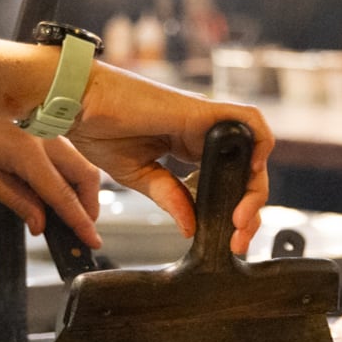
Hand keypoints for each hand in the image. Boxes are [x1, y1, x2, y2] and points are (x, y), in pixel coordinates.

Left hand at [0, 121, 103, 245]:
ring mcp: (46, 130)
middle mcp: (44, 137)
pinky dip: (70, 177)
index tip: (93, 242)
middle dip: (90, 205)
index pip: (61, 193)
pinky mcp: (43, 129)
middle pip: (85, 174)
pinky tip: (57, 193)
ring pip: (80, 163)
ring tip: (70, 216)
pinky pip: (67, 155)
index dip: (79, 221)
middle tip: (83, 231)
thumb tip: (41, 225)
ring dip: (82, 191)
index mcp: (26, 151)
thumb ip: (15, 199)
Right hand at [67, 67, 272, 254]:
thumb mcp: (138, 175)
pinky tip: (250, 172)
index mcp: (186, 146)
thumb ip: (168, 198)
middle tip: (236, 238)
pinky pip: (249, 122)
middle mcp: (201, 133)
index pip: (224, 181)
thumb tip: (189, 227)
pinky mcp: (203, 110)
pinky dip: (260, 144)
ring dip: (255, 188)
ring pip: (252, 152)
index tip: (226, 239)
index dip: (231, 212)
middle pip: (244, 172)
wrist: (81, 103)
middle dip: (247, 209)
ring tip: (240, 219)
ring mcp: (204, 121)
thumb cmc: (99, 128)